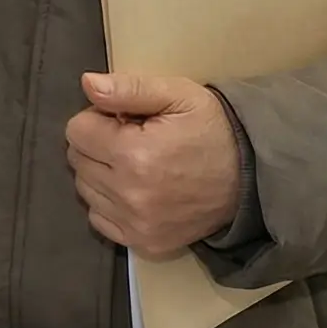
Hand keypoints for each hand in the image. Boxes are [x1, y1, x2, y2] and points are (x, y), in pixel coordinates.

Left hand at [64, 73, 244, 257]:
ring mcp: (136, 224)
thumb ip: (129, 88)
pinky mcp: (143, 243)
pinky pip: (99, 219)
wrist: (250, 177)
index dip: (97, 118)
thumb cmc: (211, 129)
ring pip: (85, 191)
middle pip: (77, 161)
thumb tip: (88, 84)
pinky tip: (136, 189)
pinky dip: (109, 203)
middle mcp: (129, 194)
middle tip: (132, 140)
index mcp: (133, 154)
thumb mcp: (177, 95)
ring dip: (101, 174)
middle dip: (97, 145)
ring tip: (136, 164)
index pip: (76, 131)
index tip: (124, 120)